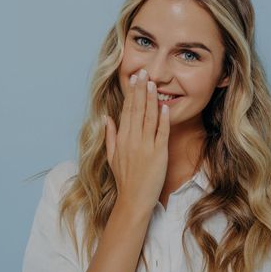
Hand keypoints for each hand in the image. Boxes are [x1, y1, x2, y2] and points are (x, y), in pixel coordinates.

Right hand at [104, 69, 169, 211]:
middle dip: (140, 90)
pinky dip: (163, 119)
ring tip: (153, 83)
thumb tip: (106, 118)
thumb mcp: (112, 156)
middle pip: (136, 110)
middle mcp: (132, 139)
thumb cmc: (124, 179)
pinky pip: (161, 133)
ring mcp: (145, 146)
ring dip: (151, 99)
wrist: (133, 199)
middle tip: (143, 72)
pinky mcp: (158, 154)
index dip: (131, 93)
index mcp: (122, 138)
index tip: (134, 79)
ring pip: (148, 118)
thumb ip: (110, 135)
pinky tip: (164, 106)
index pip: (126, 110)